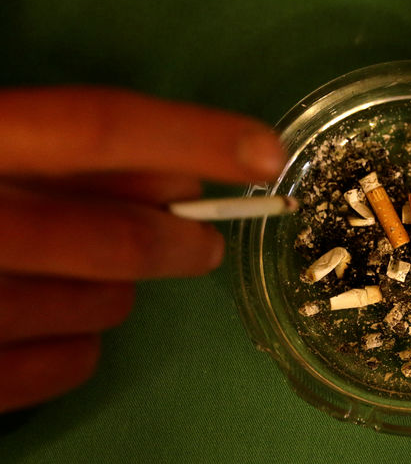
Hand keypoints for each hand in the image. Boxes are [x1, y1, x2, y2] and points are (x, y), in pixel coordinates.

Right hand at [0, 86, 284, 411]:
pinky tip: (68, 329)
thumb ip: (68, 155)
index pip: (93, 126)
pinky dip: (80, 349)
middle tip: (202, 246)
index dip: (191, 136)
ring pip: (96, 307)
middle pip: (109, 237)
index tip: (267, 154)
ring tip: (104, 282)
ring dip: (120, 292)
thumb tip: (178, 179)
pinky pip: (59, 368)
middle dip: (177, 244)